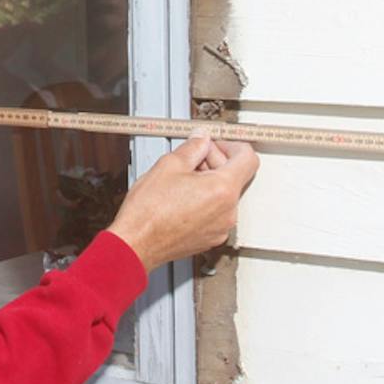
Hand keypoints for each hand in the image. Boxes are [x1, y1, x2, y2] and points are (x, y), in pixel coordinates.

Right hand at [106, 136, 257, 271]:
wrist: (136, 243)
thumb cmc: (148, 212)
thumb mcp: (169, 165)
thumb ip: (193, 147)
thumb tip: (201, 139)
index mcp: (222, 189)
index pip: (247, 158)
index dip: (232, 145)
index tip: (217, 143)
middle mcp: (228, 211)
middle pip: (235, 176)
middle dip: (216, 161)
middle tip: (193, 157)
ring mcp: (221, 227)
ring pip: (225, 195)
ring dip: (209, 182)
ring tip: (182, 179)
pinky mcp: (211, 238)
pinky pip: (217, 212)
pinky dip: (205, 201)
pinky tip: (183, 197)